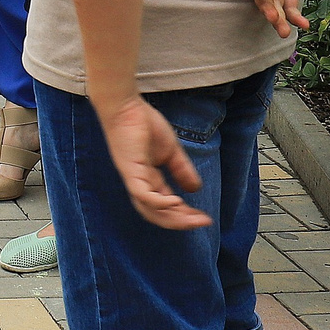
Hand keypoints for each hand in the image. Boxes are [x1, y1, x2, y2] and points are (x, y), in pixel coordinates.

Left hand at [98, 97, 207, 229]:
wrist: (125, 105)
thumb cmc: (143, 124)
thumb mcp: (170, 151)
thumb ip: (181, 170)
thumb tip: (195, 190)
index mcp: (148, 179)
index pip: (166, 204)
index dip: (185, 214)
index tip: (205, 218)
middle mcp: (139, 183)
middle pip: (158, 213)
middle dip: (181, 221)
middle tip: (203, 223)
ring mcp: (133, 177)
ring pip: (150, 208)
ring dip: (173, 217)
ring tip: (194, 219)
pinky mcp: (129, 169)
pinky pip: (142, 193)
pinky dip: (159, 202)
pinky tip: (177, 202)